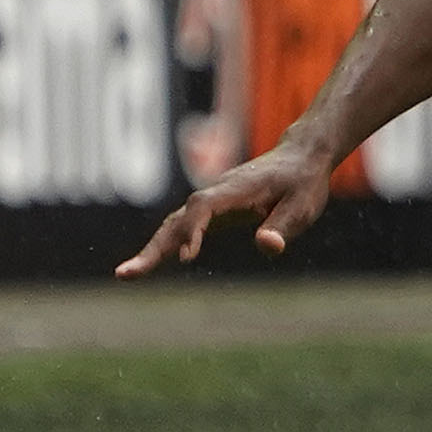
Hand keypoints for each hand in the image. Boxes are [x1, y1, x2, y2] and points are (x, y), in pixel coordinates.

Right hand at [116, 140, 338, 277]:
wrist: (301, 156)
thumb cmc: (304, 181)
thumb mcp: (303, 205)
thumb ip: (284, 225)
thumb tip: (267, 246)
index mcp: (237, 189)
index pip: (204, 208)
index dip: (193, 230)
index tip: (188, 257)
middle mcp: (217, 192)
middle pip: (178, 218)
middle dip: (154, 247)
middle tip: (127, 274)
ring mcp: (212, 201)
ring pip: (175, 223)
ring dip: (152, 248)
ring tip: (127, 275)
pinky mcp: (213, 210)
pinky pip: (183, 227)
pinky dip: (166, 244)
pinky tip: (149, 263)